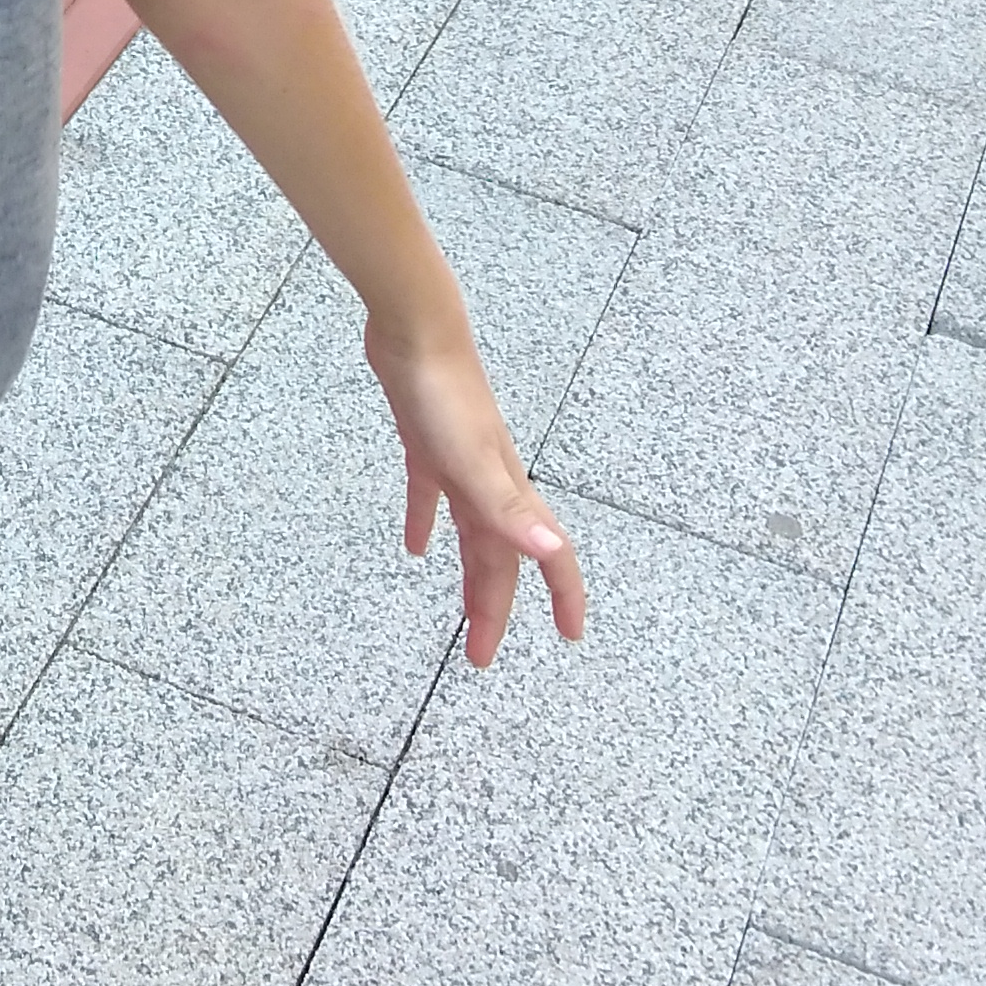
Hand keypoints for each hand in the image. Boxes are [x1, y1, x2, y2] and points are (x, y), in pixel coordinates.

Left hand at [365, 313, 584, 665]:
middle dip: (495, 607)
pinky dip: (426, 523)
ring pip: (472, 533)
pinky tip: (414, 545)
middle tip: (481, 654)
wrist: (415, 330)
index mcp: (506, 491)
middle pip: (500, 557)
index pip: (546, 554)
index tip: (571, 637)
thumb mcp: (472, 460)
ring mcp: (461, 463)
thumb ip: (508, 509)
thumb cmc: (442, 394)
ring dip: (470, 574)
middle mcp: (491, 482)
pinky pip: (433, 497)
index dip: (563, 596)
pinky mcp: (430, 446)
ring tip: (462, 614)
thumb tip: (552, 551)